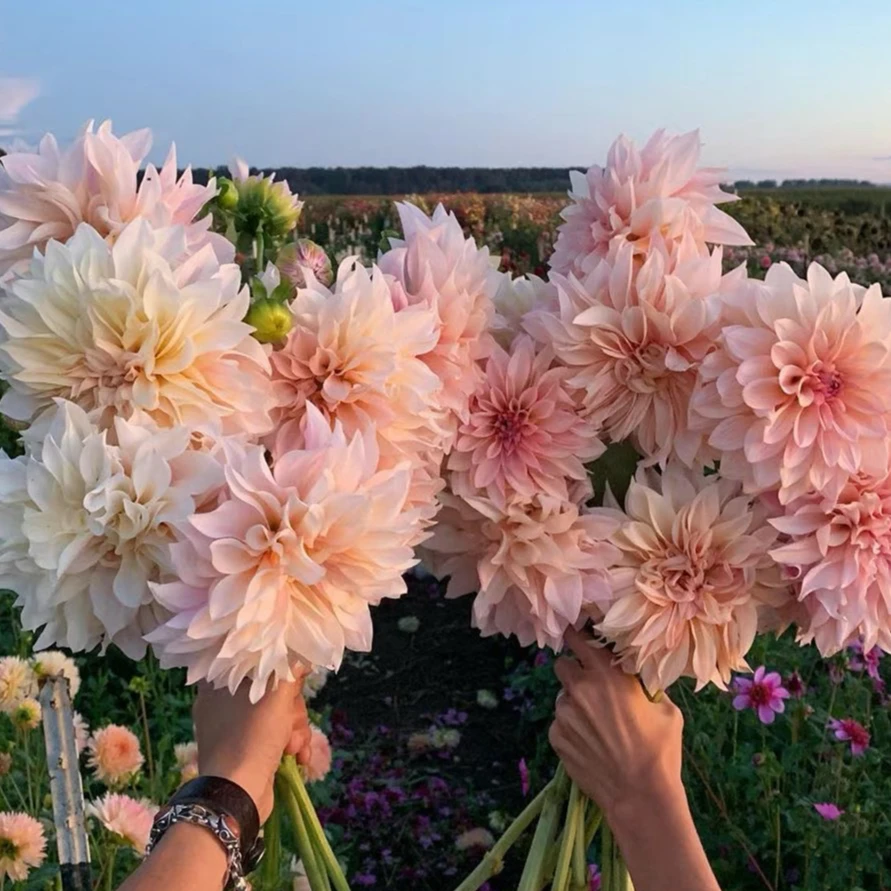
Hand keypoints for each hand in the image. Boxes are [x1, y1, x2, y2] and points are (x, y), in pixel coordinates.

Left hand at [193, 677, 312, 822]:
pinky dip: (288, 745)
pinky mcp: (244, 750)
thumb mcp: (277, 694)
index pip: (255, 663)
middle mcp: (221, 703)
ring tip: (293, 747)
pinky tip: (297, 757)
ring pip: (278, 714)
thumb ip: (291, 669)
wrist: (236, 795)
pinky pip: (273, 735)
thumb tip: (302, 658)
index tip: (291, 683)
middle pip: (272, 690)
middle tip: (290, 723)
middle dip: (291, 710)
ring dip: (294, 730)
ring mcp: (232, 729)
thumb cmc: (252, 736)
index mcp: (218, 682)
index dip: (279, 672)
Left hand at [549, 626, 685, 828]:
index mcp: (607, 674)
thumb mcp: (665, 708)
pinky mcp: (556, 736)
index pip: (578, 639)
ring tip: (597, 726)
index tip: (577, 635)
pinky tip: (591, 744)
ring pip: (563, 697)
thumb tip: (636, 674)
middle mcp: (580, 688)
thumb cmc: (660, 750)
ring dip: (574, 703)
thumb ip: (644, 685)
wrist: (641, 796)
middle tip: (591, 687)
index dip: (576, 635)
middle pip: (563, 665)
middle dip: (574, 672)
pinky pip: (560, 723)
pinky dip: (571, 728)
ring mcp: (564, 714)